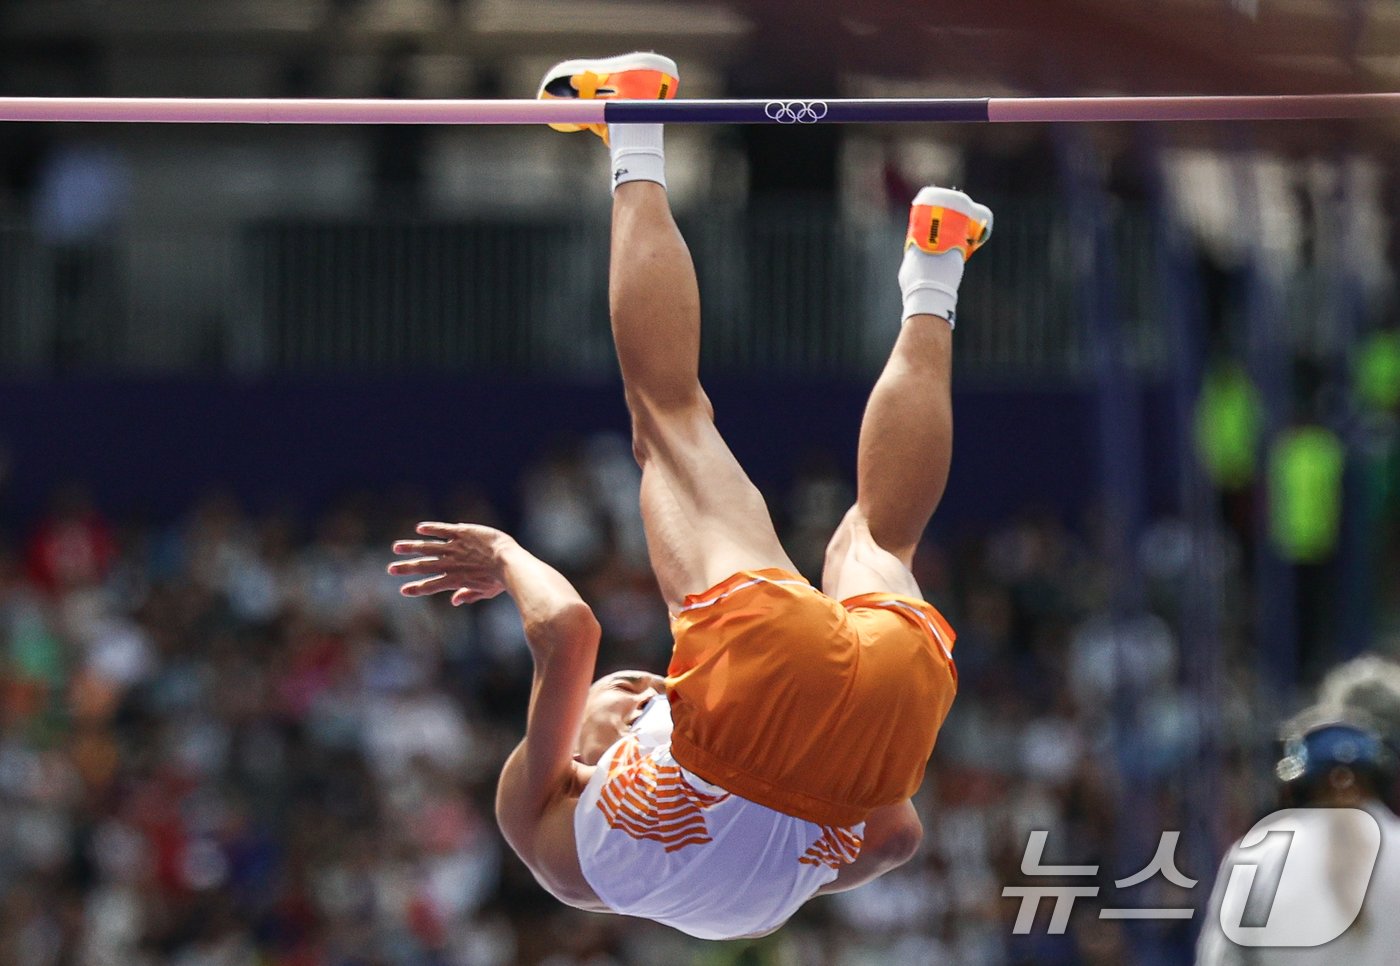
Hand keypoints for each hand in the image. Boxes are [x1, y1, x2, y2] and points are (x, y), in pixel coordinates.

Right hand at [388, 522, 513, 605]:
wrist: (509, 562)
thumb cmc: (501, 579)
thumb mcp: (485, 592)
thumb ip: (468, 595)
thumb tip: (454, 601)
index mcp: (455, 579)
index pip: (431, 585)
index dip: (417, 588)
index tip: (403, 591)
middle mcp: (451, 564)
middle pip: (424, 566)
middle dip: (406, 568)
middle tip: (390, 569)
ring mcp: (455, 548)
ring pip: (428, 547)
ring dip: (411, 547)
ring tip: (396, 547)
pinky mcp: (462, 533)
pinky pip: (443, 530)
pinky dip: (431, 529)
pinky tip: (419, 528)